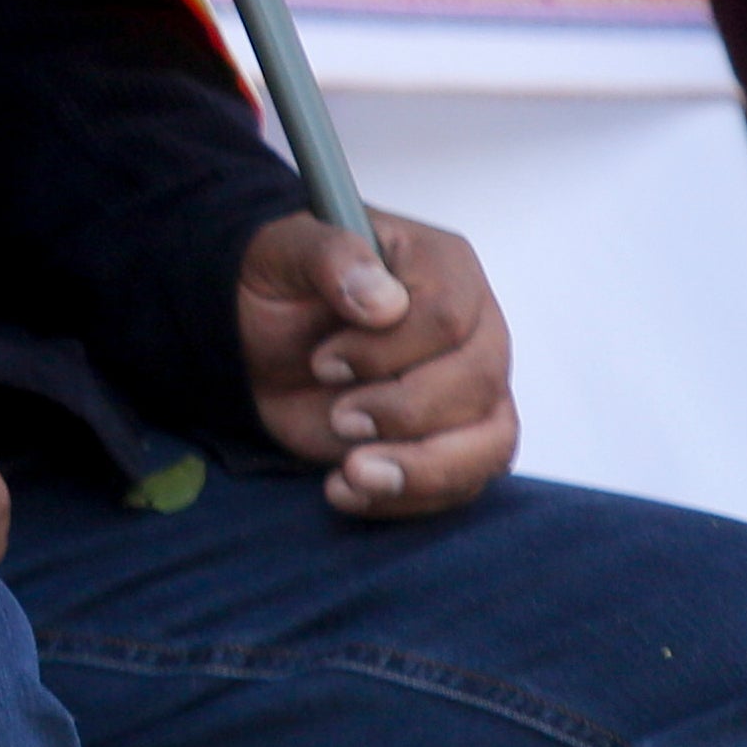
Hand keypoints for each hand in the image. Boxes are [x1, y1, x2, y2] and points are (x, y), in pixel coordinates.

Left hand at [240, 208, 516, 516]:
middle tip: (339, 418)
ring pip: (491, 441)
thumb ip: (330, 255)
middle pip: (479, 384)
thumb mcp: (281, 249)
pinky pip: (462, 480)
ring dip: (423, 470)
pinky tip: (345, 491)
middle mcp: (474, 329)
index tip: (323, 362)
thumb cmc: (279, 280)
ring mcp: (469, 389)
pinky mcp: (449, 438)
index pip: (449, 318)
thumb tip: (382, 301)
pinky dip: (408, 497)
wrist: (256, 332)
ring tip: (352, 476)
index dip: (388, 350)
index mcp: (442, 268)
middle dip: (405, 412)